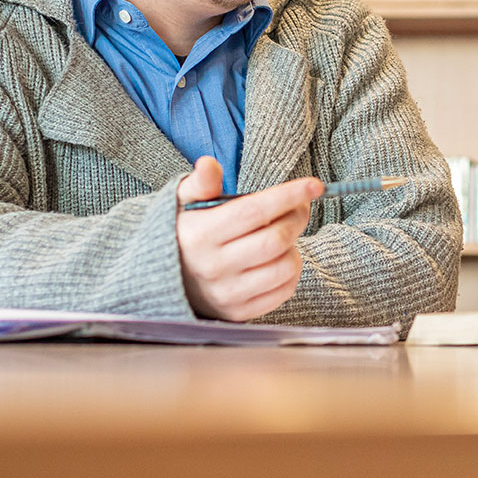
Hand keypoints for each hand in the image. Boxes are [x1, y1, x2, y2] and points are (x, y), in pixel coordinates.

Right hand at [175, 156, 318, 320]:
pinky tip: (280, 257)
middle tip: (299, 206)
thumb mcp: (182, 202)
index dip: (288, 195)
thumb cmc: (183, 232)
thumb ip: (199, 183)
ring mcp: (226, 293)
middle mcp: (213, 267)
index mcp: (199, 235)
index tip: (314, 185)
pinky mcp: (238, 312)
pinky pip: (283, 291)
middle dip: (297, 217)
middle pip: (275, 239)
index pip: (254, 211)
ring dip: (294, 246)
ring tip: (283, 234)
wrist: (163, 278)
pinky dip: (292, 272)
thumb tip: (209, 164)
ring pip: (285, 267)